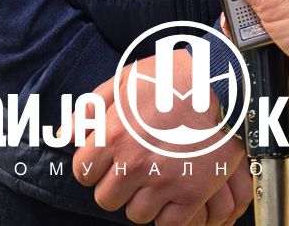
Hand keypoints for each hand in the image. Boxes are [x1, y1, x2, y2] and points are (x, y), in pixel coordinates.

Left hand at [72, 52, 252, 225]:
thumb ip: (91, 107)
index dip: (93, 165)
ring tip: (156, 175)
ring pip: (136, 214)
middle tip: (133, 167)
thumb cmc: (172, 78)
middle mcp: (135, 163)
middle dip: (116, 184)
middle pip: (106, 199)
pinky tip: (174, 189)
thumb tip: (64, 135)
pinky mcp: (191, 195)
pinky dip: (169, 212)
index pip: (83, 172)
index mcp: (114, 135)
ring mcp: (163, 182)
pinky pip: (167, 224)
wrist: (224, 84)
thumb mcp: (126, 79)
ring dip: (143, 198)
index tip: (106, 158)